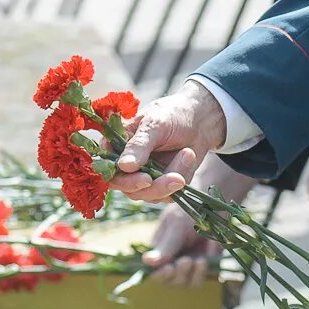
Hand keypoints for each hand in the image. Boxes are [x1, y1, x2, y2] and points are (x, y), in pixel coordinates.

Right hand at [113, 82, 227, 201]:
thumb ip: (139, 145)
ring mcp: (144, 177)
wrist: (199, 118)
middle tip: (176, 178)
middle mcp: (126, 166)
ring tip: (188, 153)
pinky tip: (189, 156)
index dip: (125, 180)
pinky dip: (182, 176)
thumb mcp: (154, 124)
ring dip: (171, 180)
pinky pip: (170, 194)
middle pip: (130, 190)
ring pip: (151, 195)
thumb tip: (124, 166)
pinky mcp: (163, 185)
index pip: (109, 171)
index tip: (146, 179)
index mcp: (116, 147)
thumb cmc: (171, 114)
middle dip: (155, 187)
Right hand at [144, 155, 247, 285]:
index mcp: (161, 252)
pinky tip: (207, 255)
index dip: (162, 275)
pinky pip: (205, 276)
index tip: (169, 268)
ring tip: (198, 260)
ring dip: (193, 274)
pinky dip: (206, 269)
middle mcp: (174, 261)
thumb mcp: (176, 225)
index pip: (156, 273)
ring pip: (189, 283)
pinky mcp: (208, 265)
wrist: (214, 204)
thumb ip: (165, 245)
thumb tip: (146, 261)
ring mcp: (191, 265)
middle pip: (172, 282)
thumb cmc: (190, 209)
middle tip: (186, 261)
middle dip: (179, 275)